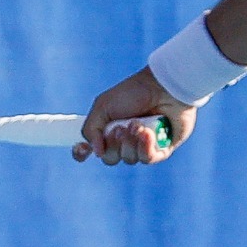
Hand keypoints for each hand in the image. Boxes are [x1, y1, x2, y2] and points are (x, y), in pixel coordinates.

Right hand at [73, 68, 199, 165]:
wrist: (164, 87)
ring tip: (139, 124)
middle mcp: (125, 140)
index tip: (83, 149)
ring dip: (131, 142)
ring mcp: (143, 146)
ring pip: (129, 159)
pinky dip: (146, 146)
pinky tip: (149, 133)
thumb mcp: (103, 105)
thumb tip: (96, 153)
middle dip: (114, 144)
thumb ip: (91, 129)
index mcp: (108, 129)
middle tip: (121, 127)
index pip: (92, 150)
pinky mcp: (161, 149)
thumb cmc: (133, 92)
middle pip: (110, 158)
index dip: (83, 154)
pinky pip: (148, 159)